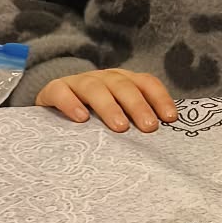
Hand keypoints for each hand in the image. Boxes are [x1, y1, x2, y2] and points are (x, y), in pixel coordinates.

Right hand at [37, 68, 175, 134]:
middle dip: (138, 105)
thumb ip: (134, 124)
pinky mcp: (53, 90)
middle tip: (149, 127)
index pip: (146, 83)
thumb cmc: (92, 122)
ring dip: (110, 106)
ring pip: (95, 87)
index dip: (160, 98)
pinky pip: (61, 91)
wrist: (50, 115)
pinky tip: (81, 119)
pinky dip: (71, 103)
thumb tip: (164, 144)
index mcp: (123, 82)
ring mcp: (78, 82)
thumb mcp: (115, 119)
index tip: (170, 118)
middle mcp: (103, 78)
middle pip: (123, 85)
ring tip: (120, 127)